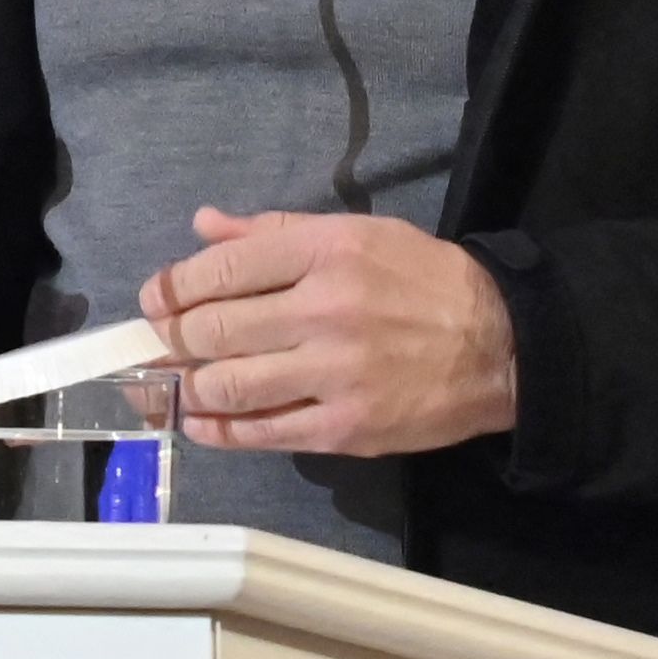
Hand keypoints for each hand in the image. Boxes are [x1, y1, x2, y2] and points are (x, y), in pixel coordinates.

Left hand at [145, 208, 518, 458]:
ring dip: (188, 387)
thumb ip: (272, 232)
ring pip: (230, 384)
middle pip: (213, 329)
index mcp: (323, 253)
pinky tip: (201, 422)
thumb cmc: (422, 280)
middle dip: (171, 339)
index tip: (154, 300)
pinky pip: (265, 432)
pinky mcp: (348, 428)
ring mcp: (336, 374)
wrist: (503, 346)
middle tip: (158, 344)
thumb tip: (204, 226)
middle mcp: (324, 311)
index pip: (220, 271)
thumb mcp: (354, 234)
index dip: (172, 288)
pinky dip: (221, 430)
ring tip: (173, 384)